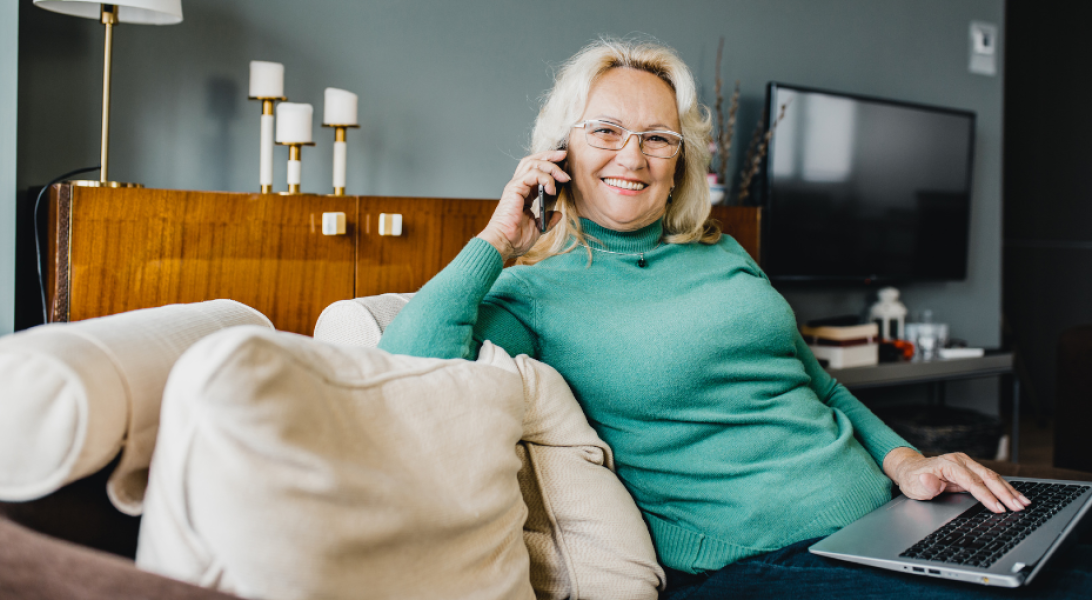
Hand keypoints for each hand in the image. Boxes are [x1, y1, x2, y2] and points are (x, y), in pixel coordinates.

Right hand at [478, 149, 568, 260]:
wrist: (504, 244)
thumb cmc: (515, 239)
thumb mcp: (538, 228)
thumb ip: (548, 219)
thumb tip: (558, 214)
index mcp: (523, 194)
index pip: (536, 171)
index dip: (550, 166)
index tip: (565, 167)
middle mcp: (519, 187)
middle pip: (533, 161)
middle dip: (550, 156)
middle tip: (564, 156)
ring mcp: (516, 186)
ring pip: (533, 163)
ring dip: (551, 166)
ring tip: (563, 176)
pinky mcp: (515, 189)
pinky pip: (532, 174)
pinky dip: (545, 178)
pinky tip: (552, 190)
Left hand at [882, 447, 1030, 512]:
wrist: (911, 470)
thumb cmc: (913, 479)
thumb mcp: (913, 485)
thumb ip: (924, 484)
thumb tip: (929, 480)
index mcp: (949, 464)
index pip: (972, 481)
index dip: (986, 495)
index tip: (998, 508)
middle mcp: (961, 461)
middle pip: (987, 477)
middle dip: (1004, 493)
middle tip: (1019, 507)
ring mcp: (967, 464)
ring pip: (993, 477)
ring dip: (1009, 490)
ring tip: (1024, 503)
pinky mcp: (971, 470)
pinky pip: (990, 479)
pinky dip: (1004, 488)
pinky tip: (1015, 496)